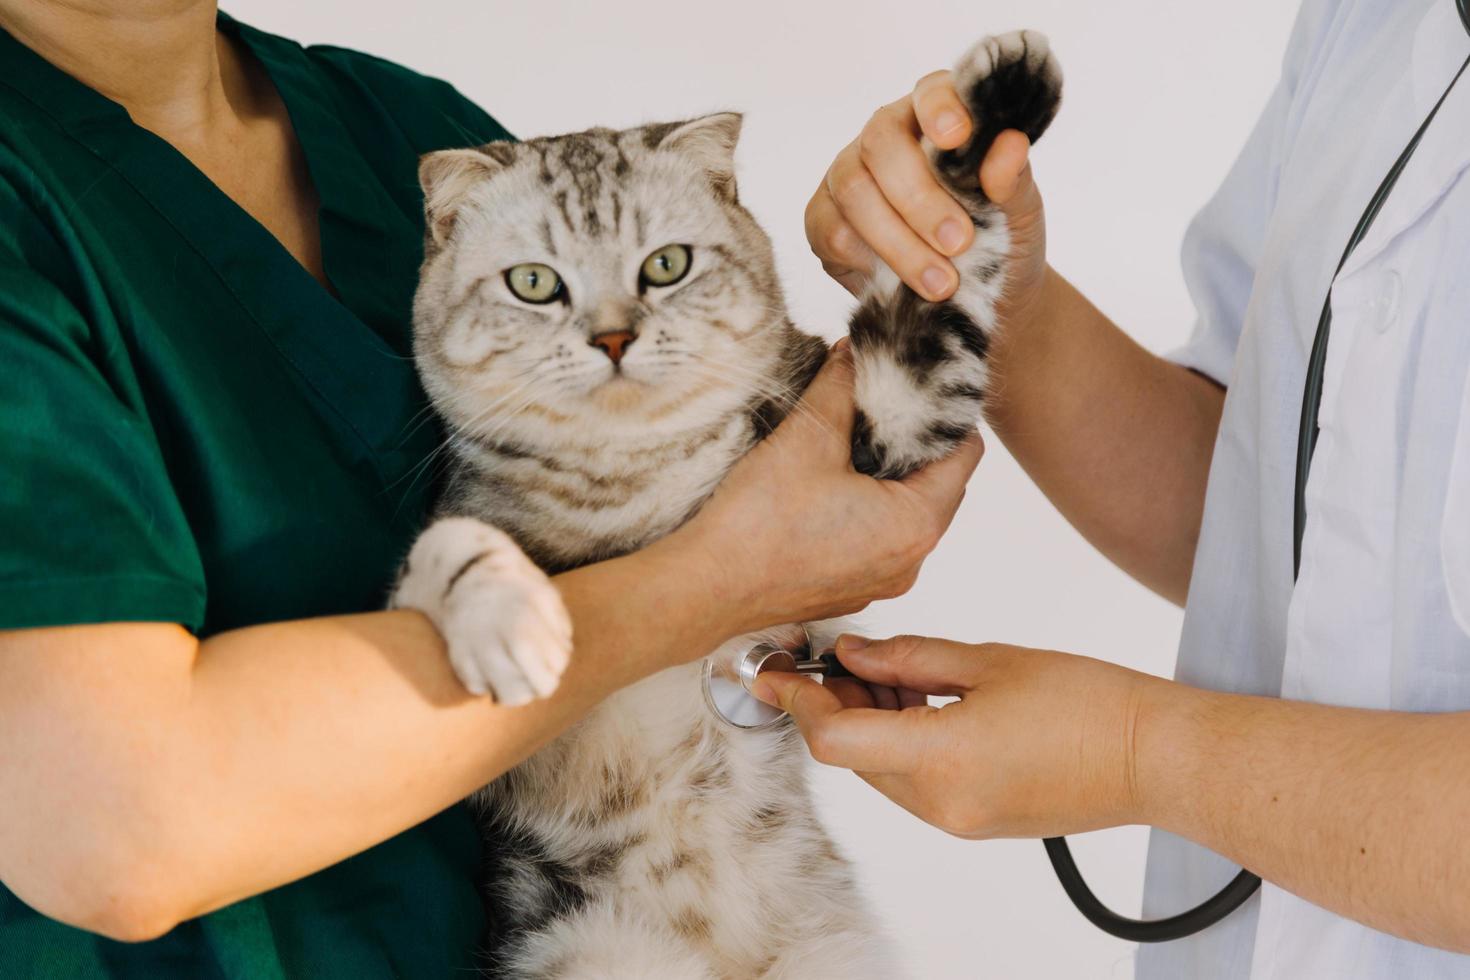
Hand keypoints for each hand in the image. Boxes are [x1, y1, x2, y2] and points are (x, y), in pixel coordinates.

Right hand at [659, 344, 982, 638]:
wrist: (706, 587)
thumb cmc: (756, 527)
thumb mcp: (807, 436)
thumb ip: (842, 386)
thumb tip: (855, 356)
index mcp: (915, 524)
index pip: (965, 454)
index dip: (944, 415)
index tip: (916, 391)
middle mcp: (909, 562)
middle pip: (938, 485)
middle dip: (911, 445)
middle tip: (877, 409)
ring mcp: (880, 581)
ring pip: (904, 513)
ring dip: (884, 477)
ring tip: (845, 445)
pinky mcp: (851, 589)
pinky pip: (875, 540)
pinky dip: (863, 510)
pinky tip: (824, 486)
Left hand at [753, 635, 1161, 838]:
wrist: (1152, 756)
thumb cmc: (1089, 702)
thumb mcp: (988, 662)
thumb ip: (909, 658)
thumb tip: (853, 654)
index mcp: (940, 759)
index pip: (834, 741)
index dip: (798, 704)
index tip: (777, 675)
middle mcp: (940, 804)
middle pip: (852, 758)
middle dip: (835, 707)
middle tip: (842, 658)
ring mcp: (958, 821)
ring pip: (882, 772)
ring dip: (869, 726)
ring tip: (891, 675)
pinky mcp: (975, 823)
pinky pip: (915, 785)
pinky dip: (902, 745)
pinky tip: (923, 704)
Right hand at [804, 72, 1047, 311]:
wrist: (978, 299)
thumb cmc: (1002, 243)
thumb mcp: (1020, 216)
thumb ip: (1014, 181)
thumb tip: (1010, 145)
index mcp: (937, 118)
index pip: (930, 91)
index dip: (938, 108)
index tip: (957, 137)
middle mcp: (886, 138)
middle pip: (881, 143)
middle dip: (919, 197)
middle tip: (959, 242)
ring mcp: (848, 176)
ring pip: (853, 191)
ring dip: (898, 242)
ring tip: (941, 283)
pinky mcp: (823, 219)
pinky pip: (834, 232)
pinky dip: (869, 261)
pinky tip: (900, 284)